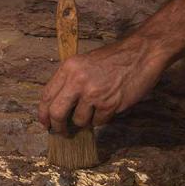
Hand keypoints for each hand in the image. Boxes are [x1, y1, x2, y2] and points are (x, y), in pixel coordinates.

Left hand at [38, 37, 167, 134]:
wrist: (141, 53)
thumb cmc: (113, 59)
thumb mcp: (83, 63)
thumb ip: (69, 81)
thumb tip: (57, 107)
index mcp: (68, 68)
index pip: (47, 95)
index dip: (43, 113)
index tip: (46, 123)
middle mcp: (77, 80)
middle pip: (57, 113)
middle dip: (58, 127)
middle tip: (61, 132)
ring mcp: (93, 93)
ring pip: (79, 120)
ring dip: (86, 120)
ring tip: (96, 108)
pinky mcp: (109, 103)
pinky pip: (98, 122)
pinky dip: (102, 118)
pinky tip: (109, 105)